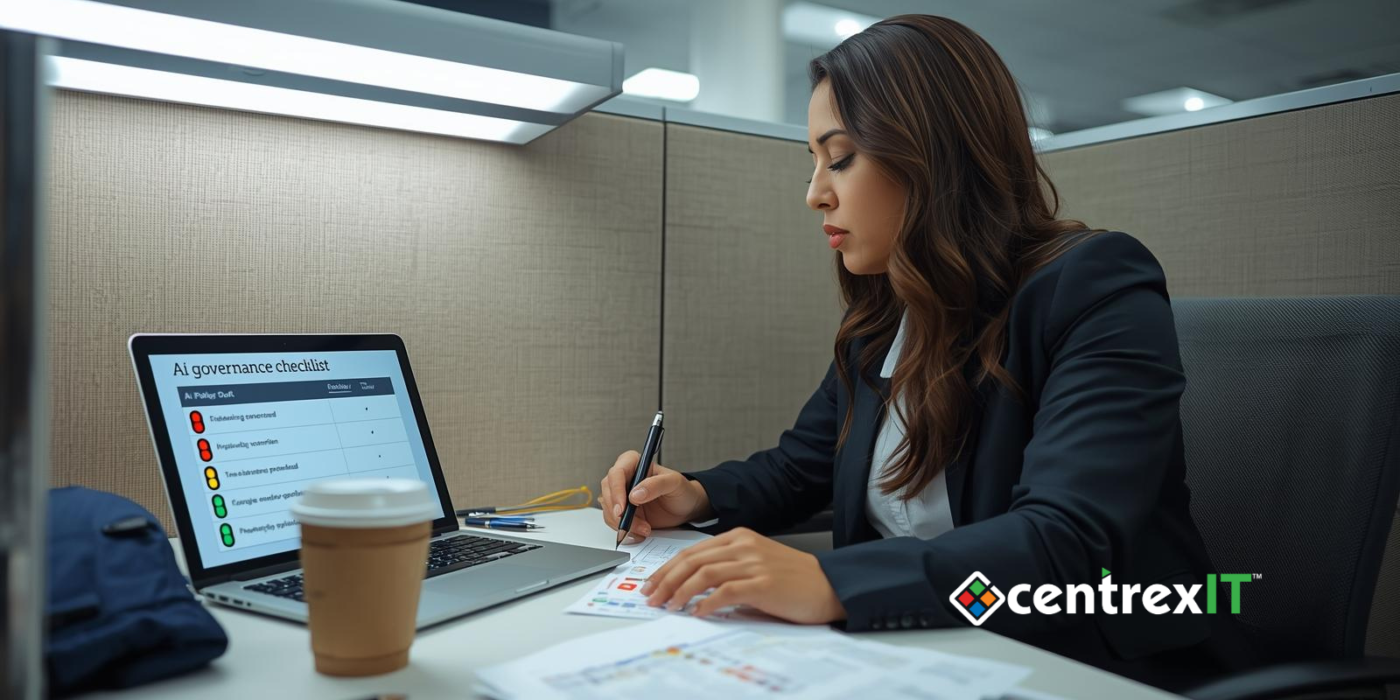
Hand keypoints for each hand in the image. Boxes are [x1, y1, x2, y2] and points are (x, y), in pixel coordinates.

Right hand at [600, 450, 711, 542]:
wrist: (686, 508)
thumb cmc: (682, 490)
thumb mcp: (674, 483)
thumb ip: (656, 485)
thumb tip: (634, 494)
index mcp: (634, 463)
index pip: (616, 473)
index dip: (616, 491)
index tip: (622, 508)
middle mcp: (624, 478)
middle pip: (608, 492)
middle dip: (617, 511)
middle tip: (629, 524)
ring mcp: (622, 495)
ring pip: (609, 509)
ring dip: (622, 523)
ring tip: (644, 528)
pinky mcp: (623, 511)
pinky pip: (614, 521)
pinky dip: (625, 530)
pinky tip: (640, 532)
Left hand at [639, 527, 845, 623]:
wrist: (828, 584)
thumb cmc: (792, 578)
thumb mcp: (756, 561)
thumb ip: (727, 565)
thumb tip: (691, 585)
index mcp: (739, 537)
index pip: (692, 551)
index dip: (667, 569)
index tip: (652, 584)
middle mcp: (743, 546)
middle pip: (692, 560)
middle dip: (666, 580)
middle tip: (652, 597)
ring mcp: (753, 564)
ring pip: (704, 574)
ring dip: (680, 592)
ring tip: (669, 606)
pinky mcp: (763, 584)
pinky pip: (725, 592)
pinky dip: (707, 603)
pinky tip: (697, 613)